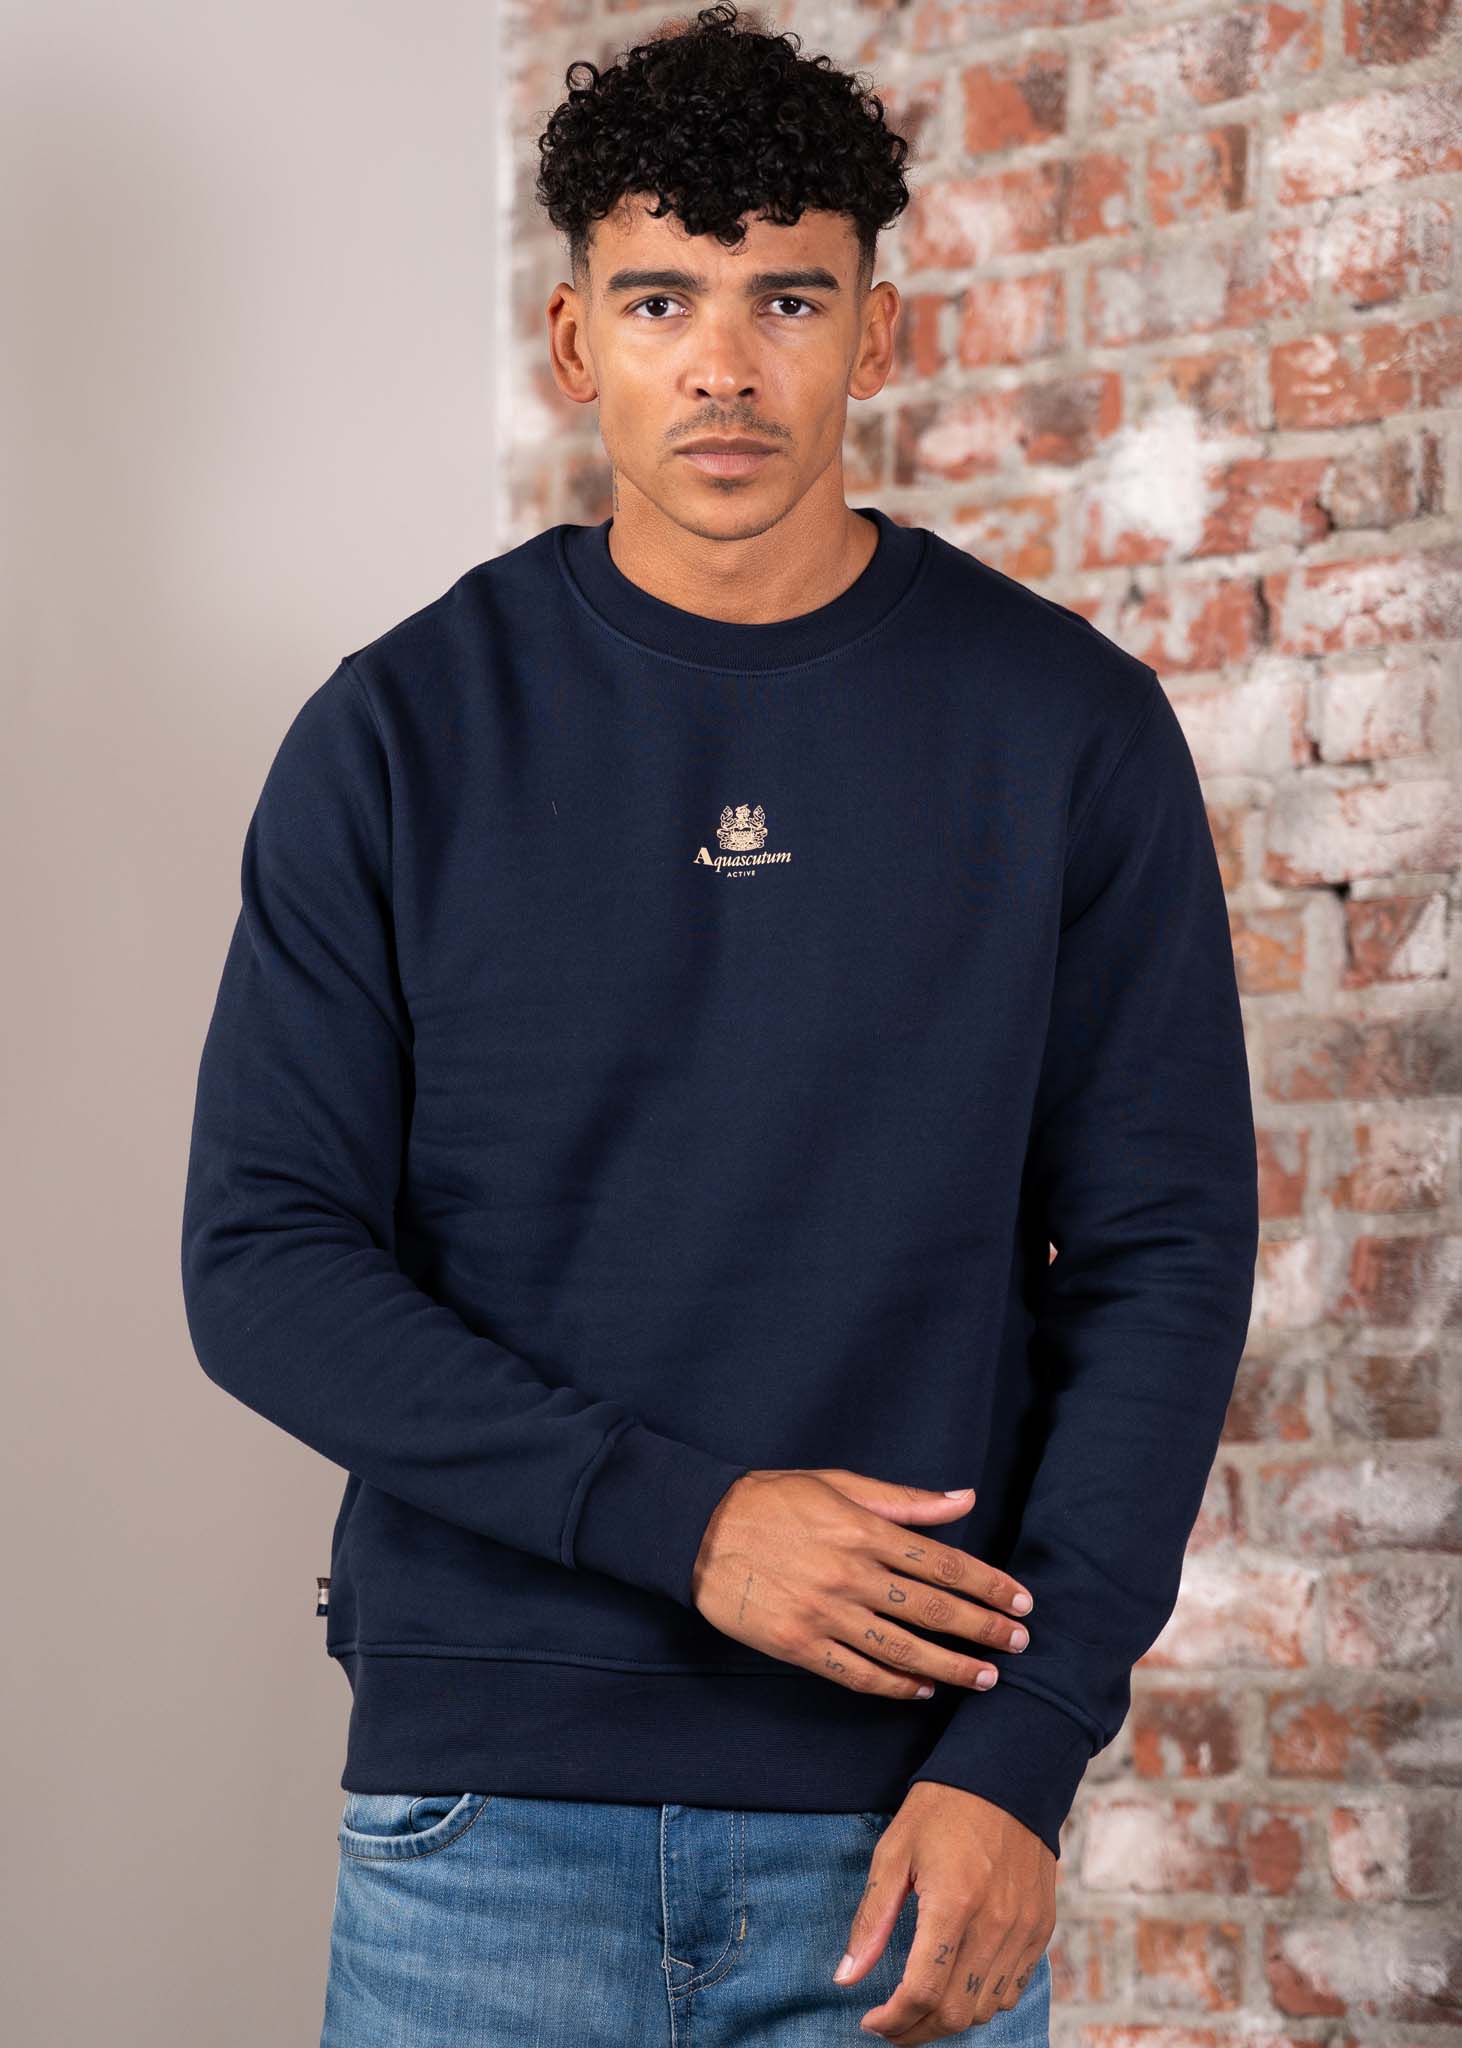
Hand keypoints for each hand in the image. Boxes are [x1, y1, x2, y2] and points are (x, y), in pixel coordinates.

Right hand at [689, 1469, 1032, 1701]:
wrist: (699, 1531)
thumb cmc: (772, 1499)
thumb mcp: (838, 1484)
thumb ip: (904, 1500)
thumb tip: (963, 1499)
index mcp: (863, 1531)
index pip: (942, 1563)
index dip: (988, 1584)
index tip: (1021, 1600)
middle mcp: (850, 1575)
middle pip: (932, 1610)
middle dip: (984, 1628)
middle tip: (1020, 1643)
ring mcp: (824, 1614)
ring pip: (902, 1649)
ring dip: (951, 1667)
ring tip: (986, 1678)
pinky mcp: (798, 1645)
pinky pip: (857, 1674)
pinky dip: (894, 1685)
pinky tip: (921, 1690)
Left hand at [834, 1783, 1055, 2039]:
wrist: (1007, 1774)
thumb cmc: (943, 1809)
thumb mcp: (894, 1852)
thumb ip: (872, 1920)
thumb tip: (846, 1977)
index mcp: (953, 1902)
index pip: (922, 1991)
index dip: (893, 2020)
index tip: (871, 2022)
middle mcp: (995, 1923)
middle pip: (955, 2012)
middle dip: (916, 2030)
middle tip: (890, 2023)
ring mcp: (1024, 1929)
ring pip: (985, 2010)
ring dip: (949, 2019)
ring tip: (920, 2005)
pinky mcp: (1041, 1928)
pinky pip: (1011, 1989)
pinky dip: (982, 2002)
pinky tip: (958, 1985)